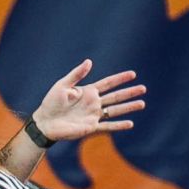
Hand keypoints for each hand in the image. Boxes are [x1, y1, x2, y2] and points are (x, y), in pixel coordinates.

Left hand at [30, 59, 145, 140]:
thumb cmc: (51, 103)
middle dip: (129, 92)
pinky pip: (107, 126)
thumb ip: (76, 75)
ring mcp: (93, 115)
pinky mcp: (90, 127)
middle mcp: (93, 103)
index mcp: (88, 92)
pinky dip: (118, 125)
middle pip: (115, 96)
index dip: (120, 79)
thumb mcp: (62, 86)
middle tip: (144, 88)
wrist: (44, 122)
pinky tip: (130, 123)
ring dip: (128, 107)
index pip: (108, 83)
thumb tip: (89, 61)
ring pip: (115, 111)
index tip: (133, 74)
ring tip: (142, 103)